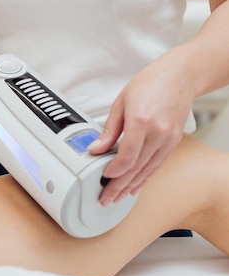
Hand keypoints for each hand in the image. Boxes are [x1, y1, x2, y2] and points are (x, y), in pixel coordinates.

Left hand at [88, 54, 193, 205]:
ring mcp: (168, 139)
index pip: (127, 157)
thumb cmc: (149, 84)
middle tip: (105, 198)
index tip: (103, 178)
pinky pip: (157, 165)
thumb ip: (109, 130)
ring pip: (148, 170)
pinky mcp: (173, 142)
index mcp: (142, 121)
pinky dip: (145, 177)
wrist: (179, 76)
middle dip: (119, 186)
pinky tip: (135, 186)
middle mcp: (158, 133)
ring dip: (131, 186)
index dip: (114, 171)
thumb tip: (96, 149)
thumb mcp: (120, 104)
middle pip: (137, 168)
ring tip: (117, 197)